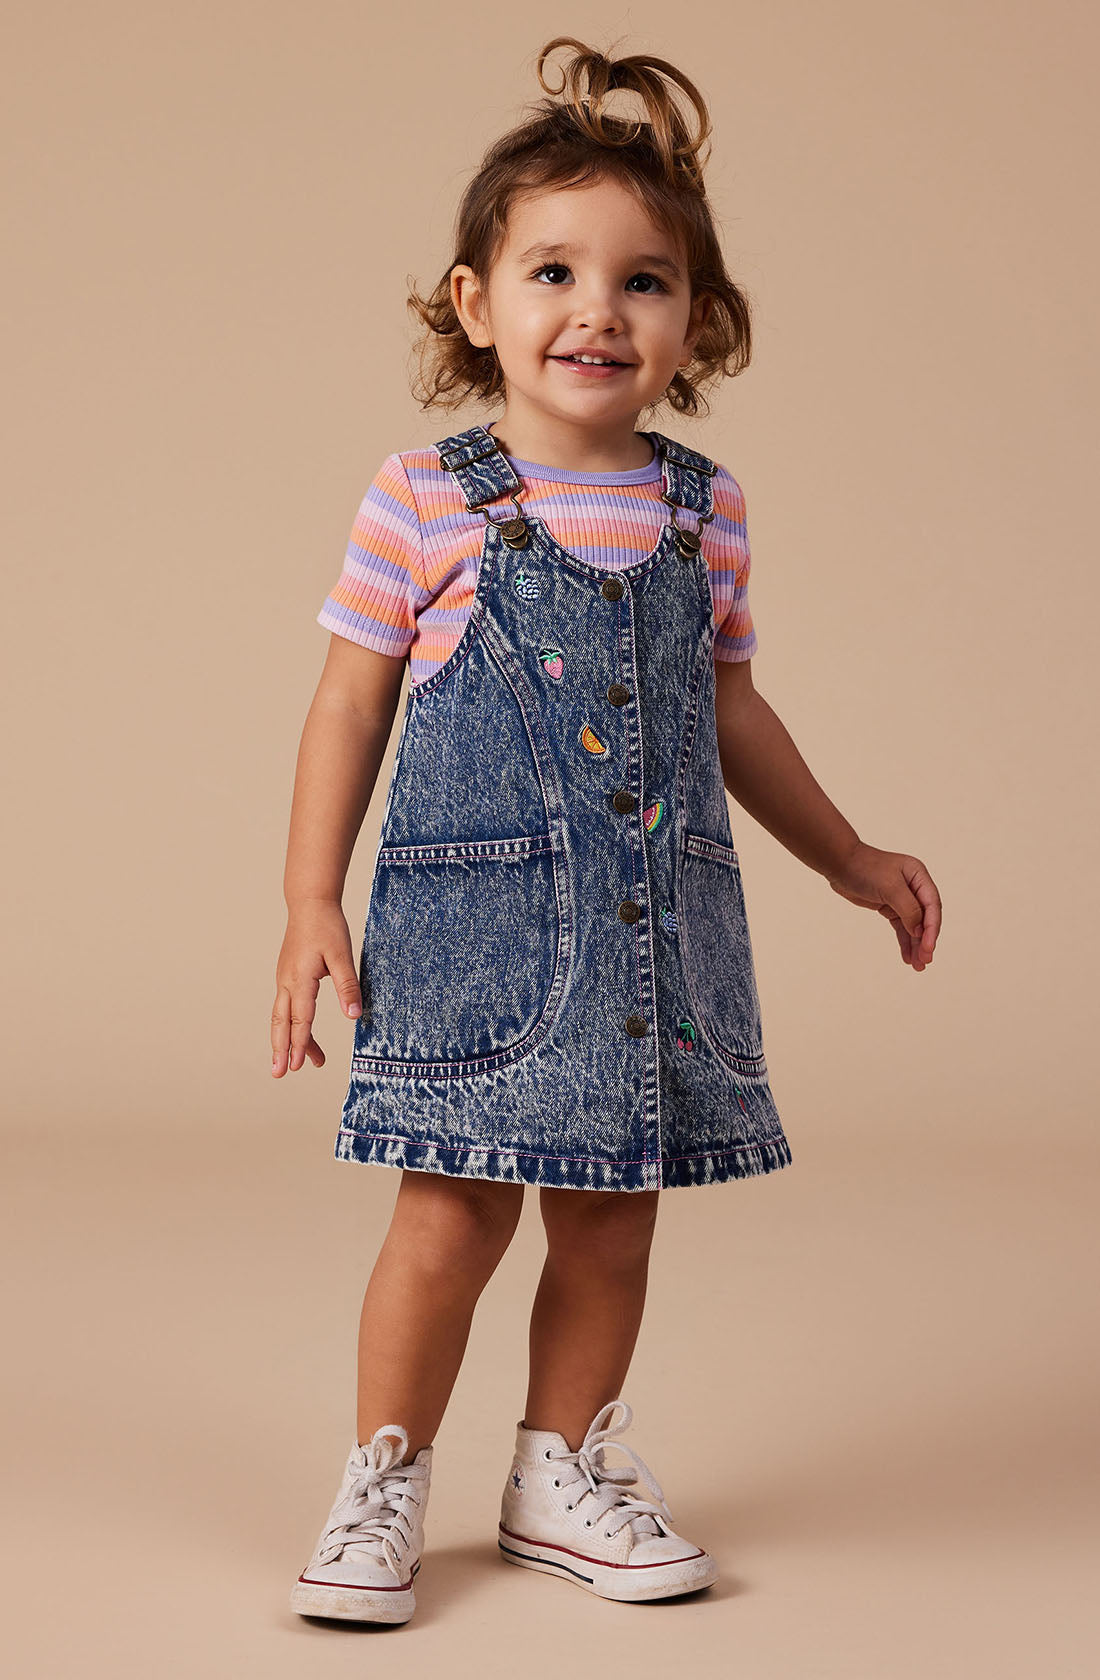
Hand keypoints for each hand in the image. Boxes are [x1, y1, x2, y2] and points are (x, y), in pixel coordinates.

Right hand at [270, 899, 362, 1074]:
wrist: (310, 903)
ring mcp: (285, 979)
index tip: (297, 1066)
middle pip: (282, 1022)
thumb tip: (353, 1017)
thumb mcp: (342, 954)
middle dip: (282, 1049)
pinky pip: (287, 1006)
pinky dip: (291, 1024)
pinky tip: (300, 1035)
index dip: (300, 1043)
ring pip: (283, 1016)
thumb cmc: (327, 926)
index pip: (300, 1017)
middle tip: (280, 1074)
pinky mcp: (288, 976)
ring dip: (289, 1040)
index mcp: (300, 978)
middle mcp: (287, 981)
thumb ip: (347, 986)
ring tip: (302, 1063)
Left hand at [826, 842, 940, 970]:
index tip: (928, 947)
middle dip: (926, 941)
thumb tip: (919, 931)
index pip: (932, 906)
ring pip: (914, 926)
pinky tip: (907, 958)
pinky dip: (904, 942)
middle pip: (926, 918)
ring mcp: (902, 898)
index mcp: (919, 876)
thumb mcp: (889, 887)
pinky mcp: (890, 906)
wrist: (840, 864)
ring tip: (918, 966)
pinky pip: (901, 928)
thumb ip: (908, 908)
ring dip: (916, 946)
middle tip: (924, 962)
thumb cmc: (865, 869)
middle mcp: (914, 887)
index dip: (932, 928)